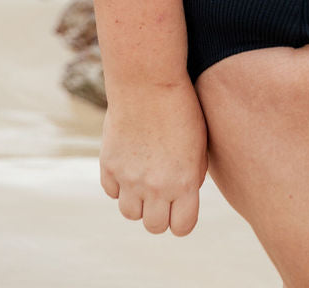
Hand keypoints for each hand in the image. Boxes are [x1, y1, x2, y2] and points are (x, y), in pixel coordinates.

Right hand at [99, 80, 208, 236]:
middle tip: (163, 194)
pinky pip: (112, 192)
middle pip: (154, 226)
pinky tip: (130, 164)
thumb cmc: (182, 107)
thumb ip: (191, 177)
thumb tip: (183, 199)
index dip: (182, 220)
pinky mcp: (109, 166)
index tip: (182, 208)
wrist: (148, 81)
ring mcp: (129, 178)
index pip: (182, 228)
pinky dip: (119, 184)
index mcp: (184, 182)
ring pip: (130, 213)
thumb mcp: (199, 143)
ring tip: (145, 178)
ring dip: (138, 201)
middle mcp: (156, 186)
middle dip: (160, 214)